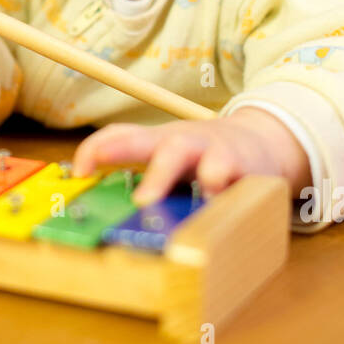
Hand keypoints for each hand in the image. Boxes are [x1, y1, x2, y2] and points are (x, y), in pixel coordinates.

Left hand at [71, 108, 310, 205]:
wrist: (264, 141)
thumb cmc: (205, 155)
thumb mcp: (170, 157)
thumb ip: (142, 174)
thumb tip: (101, 207)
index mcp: (158, 142)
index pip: (119, 135)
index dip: (96, 148)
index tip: (79, 172)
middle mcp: (180, 142)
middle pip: (150, 142)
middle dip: (125, 154)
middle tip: (109, 187)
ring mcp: (209, 151)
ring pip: (181, 153)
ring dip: (162, 174)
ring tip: (148, 201)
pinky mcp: (239, 164)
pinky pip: (224, 174)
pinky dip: (215, 187)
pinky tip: (207, 202)